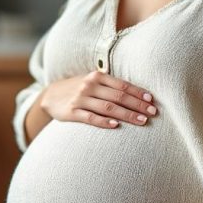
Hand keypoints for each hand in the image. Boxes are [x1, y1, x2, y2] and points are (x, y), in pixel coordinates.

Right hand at [40, 71, 156, 128]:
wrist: (49, 95)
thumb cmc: (77, 89)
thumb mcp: (91, 81)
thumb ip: (110, 86)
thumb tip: (138, 95)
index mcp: (97, 77)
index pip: (122, 85)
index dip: (138, 93)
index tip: (152, 101)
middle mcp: (89, 86)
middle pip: (118, 96)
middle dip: (137, 105)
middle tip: (153, 113)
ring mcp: (80, 99)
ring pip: (108, 107)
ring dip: (127, 115)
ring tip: (142, 121)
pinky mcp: (72, 112)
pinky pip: (90, 117)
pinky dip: (103, 122)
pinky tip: (115, 126)